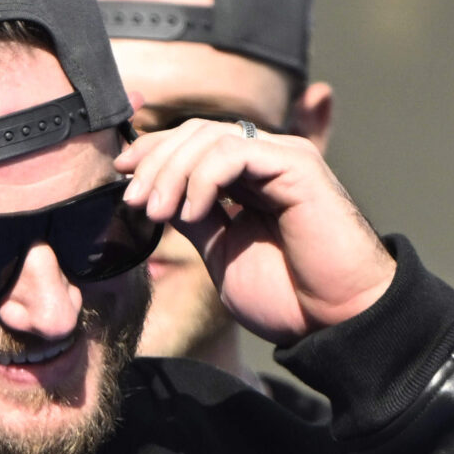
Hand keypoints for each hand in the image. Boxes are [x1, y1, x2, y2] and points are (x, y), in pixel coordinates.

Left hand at [116, 120, 393, 340]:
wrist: (332, 321)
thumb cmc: (287, 295)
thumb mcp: (221, 251)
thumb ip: (195, 217)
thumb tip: (153, 195)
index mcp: (249, 178)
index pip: (193, 142)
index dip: (153, 152)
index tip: (121, 178)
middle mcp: (268, 160)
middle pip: (196, 132)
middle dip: (155, 162)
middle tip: (135, 201)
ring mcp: (284, 159)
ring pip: (211, 136)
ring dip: (172, 172)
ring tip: (158, 213)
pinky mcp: (298, 166)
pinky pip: (236, 152)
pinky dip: (203, 178)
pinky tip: (193, 212)